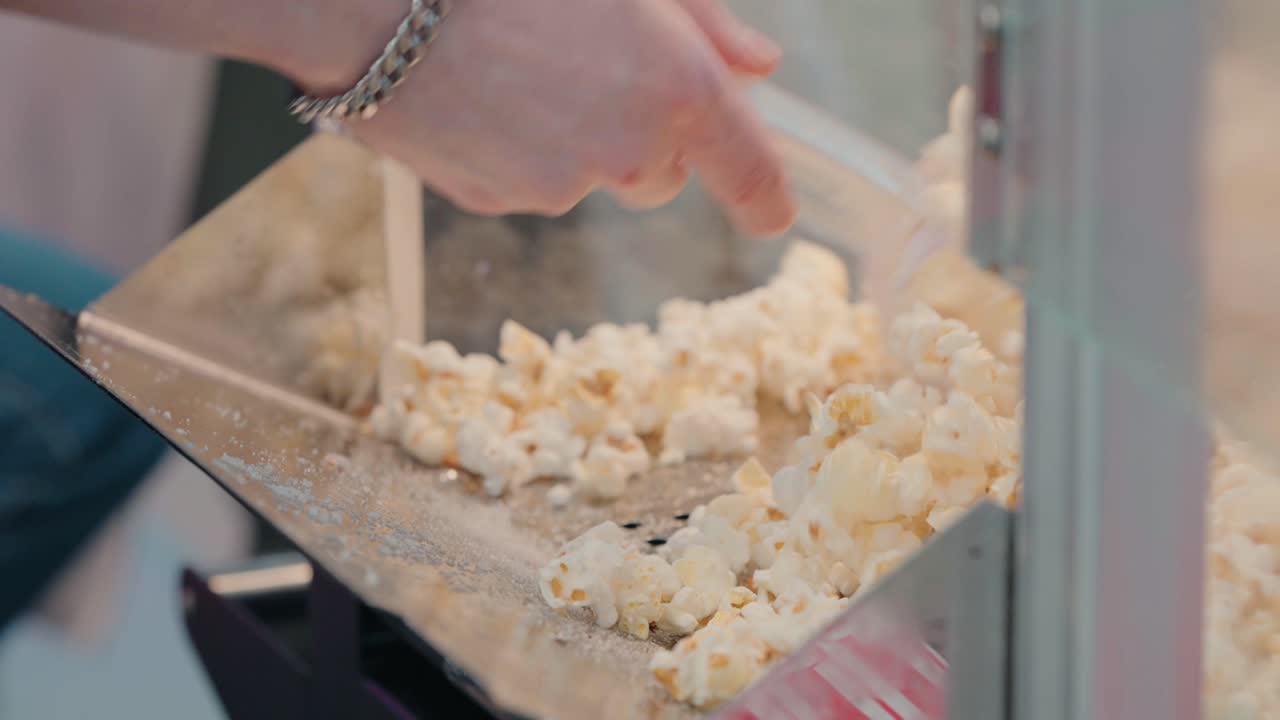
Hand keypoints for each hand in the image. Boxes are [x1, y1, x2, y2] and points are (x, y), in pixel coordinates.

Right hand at [322, 0, 797, 236]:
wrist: (373, 0)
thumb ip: (709, 22)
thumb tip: (761, 67)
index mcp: (678, 87)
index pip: (750, 169)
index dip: (767, 195)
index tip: (775, 213)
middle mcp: (629, 151)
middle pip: (659, 175)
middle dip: (644, 139)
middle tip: (593, 69)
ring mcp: (559, 186)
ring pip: (588, 178)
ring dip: (574, 139)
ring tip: (517, 66)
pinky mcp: (495, 201)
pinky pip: (526, 183)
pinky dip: (518, 149)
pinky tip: (481, 91)